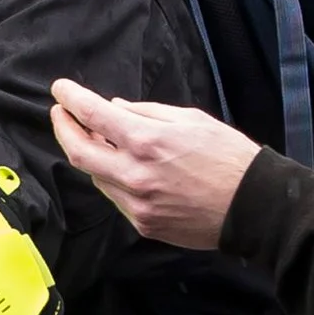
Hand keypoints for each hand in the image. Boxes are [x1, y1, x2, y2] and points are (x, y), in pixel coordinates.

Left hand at [50, 79, 261, 249]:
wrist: (254, 206)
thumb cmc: (228, 156)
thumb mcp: (191, 119)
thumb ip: (147, 113)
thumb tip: (113, 109)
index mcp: (148, 141)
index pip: (93, 116)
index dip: (71, 100)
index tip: (60, 90)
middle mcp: (135, 175)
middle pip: (78, 152)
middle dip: (63, 129)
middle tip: (61, 114)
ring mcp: (137, 204)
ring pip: (96, 177)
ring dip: (91, 156)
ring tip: (98, 139)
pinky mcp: (144, 224)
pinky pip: (116, 198)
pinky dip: (113, 179)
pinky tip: (124, 168)